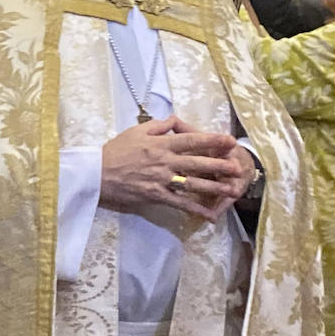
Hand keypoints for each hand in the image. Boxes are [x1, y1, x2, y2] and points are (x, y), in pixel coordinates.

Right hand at [100, 116, 256, 221]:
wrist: (97, 173)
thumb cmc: (116, 150)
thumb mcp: (136, 131)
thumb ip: (159, 126)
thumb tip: (175, 120)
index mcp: (161, 144)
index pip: (191, 140)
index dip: (211, 140)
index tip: (228, 140)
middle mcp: (165, 162)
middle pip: (197, 162)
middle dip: (219, 165)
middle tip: (238, 167)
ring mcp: (161, 180)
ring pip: (192, 184)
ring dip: (213, 187)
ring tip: (231, 190)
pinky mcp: (156, 196)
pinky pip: (179, 203)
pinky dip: (195, 210)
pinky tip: (210, 215)